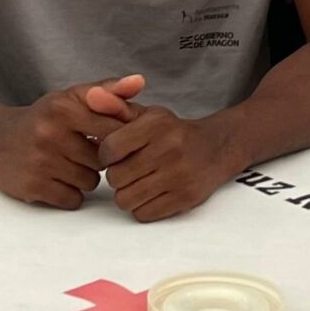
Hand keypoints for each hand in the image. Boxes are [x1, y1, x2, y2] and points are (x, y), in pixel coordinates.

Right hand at [0, 75, 144, 209]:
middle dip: (97, 159)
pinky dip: (70, 194)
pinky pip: (73, 199)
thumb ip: (109, 89)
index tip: (107, 138)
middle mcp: (50, 133)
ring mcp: (39, 162)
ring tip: (68, 165)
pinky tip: (57, 179)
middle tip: (80, 151)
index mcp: (64, 108)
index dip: (117, 138)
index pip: (112, 129)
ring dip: (85, 177)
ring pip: (90, 182)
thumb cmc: (43, 118)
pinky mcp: (32, 187)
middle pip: (103, 160)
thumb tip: (140, 81)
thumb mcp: (71, 97)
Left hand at [98, 104, 240, 220]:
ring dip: (127, 194)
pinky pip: (143, 214)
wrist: (218, 147)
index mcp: (157, 125)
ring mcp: (179, 176)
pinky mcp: (185, 198)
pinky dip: (142, 207)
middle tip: (129, 169)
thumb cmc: (174, 132)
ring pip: (126, 199)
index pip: (109, 149)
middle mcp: (169, 149)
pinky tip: (152, 193)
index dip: (106, 155)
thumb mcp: (149, 115)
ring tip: (139, 182)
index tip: (115, 154)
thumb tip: (91, 96)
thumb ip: (117, 106)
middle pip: (115, 178)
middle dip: (117, 176)